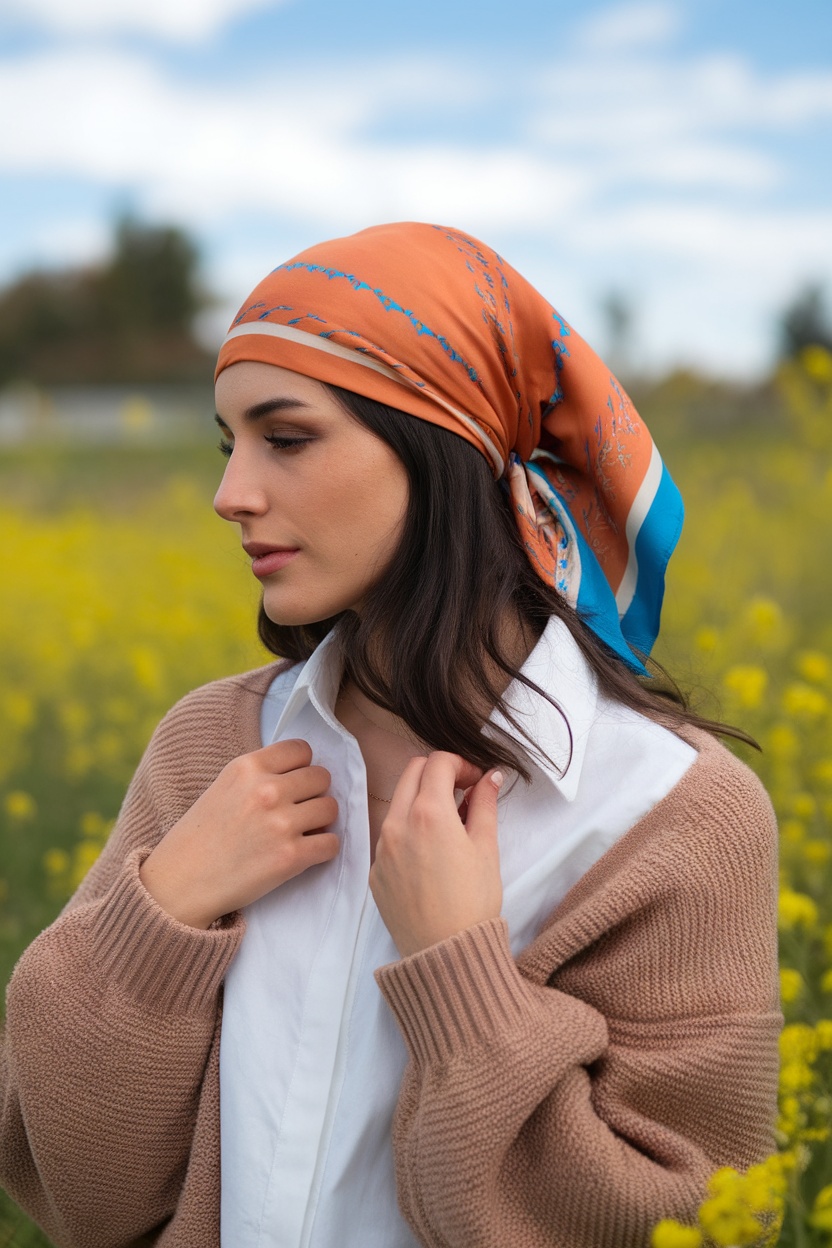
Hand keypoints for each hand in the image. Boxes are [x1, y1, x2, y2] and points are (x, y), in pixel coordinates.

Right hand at [139, 739, 338, 928]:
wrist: (180, 884)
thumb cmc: (200, 837)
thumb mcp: (224, 787)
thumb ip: (260, 775)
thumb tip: (303, 773)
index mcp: (247, 768)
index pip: (301, 749)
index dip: (302, 767)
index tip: (295, 783)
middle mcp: (266, 790)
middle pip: (321, 777)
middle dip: (314, 793)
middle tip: (298, 810)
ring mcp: (280, 824)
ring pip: (330, 809)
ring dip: (321, 822)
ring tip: (301, 832)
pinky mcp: (291, 857)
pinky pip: (332, 843)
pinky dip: (324, 849)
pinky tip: (306, 852)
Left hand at [369, 752, 503, 957]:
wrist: (446, 954)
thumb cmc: (473, 902)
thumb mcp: (487, 848)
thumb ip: (485, 805)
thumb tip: (490, 777)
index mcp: (429, 813)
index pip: (438, 762)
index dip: (461, 764)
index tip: (476, 780)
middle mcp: (397, 824)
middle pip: (412, 772)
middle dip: (438, 772)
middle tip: (462, 791)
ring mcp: (382, 848)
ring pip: (397, 803)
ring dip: (421, 800)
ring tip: (449, 824)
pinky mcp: (376, 872)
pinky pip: (389, 837)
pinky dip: (409, 831)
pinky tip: (430, 855)